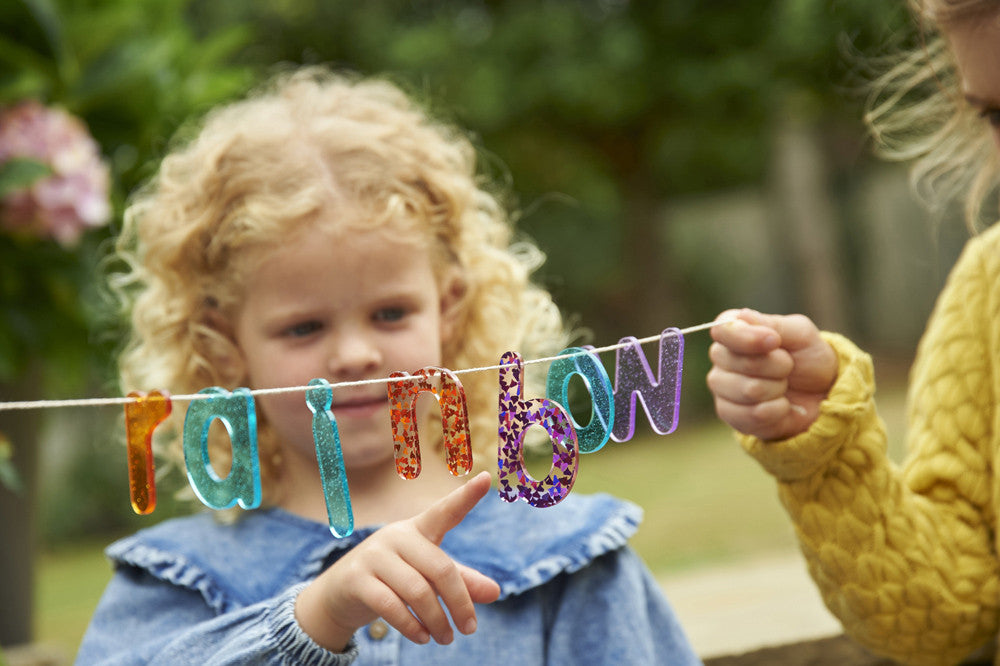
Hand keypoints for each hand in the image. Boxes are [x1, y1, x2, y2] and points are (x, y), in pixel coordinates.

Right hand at [295, 471, 500, 651]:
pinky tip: (424, 637)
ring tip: (447, 639)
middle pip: (440, 568)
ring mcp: (374, 556)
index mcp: (418, 529)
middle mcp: (396, 536)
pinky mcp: (356, 580)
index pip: (445, 511)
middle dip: (460, 602)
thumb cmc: (393, 579)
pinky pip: (391, 606)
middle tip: (470, 629)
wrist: (337, 594)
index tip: (487, 478)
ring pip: (417, 591)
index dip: (466, 496)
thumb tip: (495, 592)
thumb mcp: (427, 577)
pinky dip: (412, 627)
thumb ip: (460, 582)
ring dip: (437, 621)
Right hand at [707, 309, 836, 440]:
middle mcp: (721, 358)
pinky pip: (752, 415)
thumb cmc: (807, 357)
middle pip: (743, 363)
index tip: (775, 341)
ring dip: (778, 389)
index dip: (748, 338)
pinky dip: (777, 411)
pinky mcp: (729, 414)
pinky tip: (780, 405)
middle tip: (788, 366)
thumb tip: (743, 317)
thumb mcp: (800, 334)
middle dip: (778, 366)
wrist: (819, 393)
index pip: (723, 330)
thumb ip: (773, 325)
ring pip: (749, 391)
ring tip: (783, 386)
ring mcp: (722, 387)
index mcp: (734, 331)